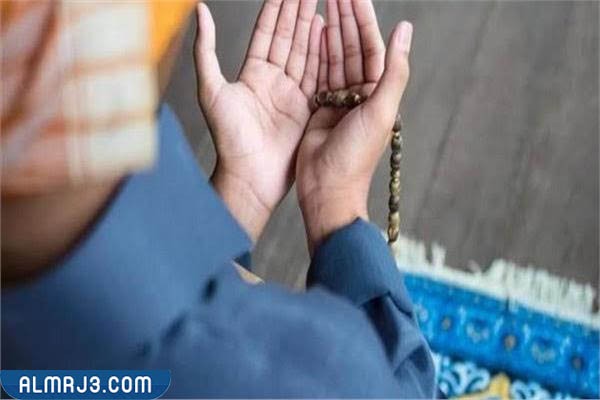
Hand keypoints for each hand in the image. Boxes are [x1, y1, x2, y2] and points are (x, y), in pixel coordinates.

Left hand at [194, 1, 323, 241]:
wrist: (250, 177)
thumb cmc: (228, 138)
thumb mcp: (212, 90)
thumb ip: (206, 50)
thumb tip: (200, 10)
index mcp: (252, 74)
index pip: (268, 33)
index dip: (279, 8)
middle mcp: (274, 81)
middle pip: (290, 39)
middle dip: (300, 12)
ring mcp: (293, 95)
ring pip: (306, 54)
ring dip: (314, 29)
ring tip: (324, 4)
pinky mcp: (308, 110)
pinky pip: (318, 78)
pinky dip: (324, 56)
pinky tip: (331, 36)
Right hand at [296, 0, 412, 253]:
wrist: (327, 189)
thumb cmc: (355, 157)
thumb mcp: (380, 111)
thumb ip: (394, 70)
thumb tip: (405, 29)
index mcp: (378, 93)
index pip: (371, 47)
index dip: (362, 18)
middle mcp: (360, 94)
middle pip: (352, 47)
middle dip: (344, 17)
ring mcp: (338, 101)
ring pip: (334, 58)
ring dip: (329, 30)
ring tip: (322, 1)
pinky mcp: (318, 109)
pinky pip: (317, 74)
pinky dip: (315, 53)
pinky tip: (312, 32)